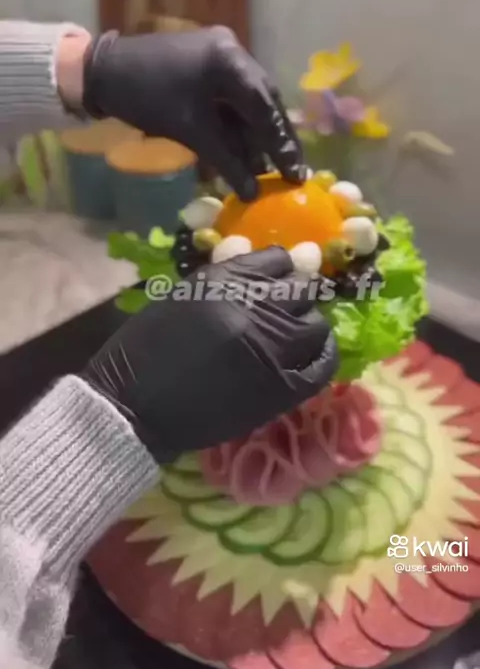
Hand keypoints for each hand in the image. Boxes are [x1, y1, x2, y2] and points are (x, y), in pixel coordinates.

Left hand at [82, 26, 304, 200]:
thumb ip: (225, 160)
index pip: (265, 109)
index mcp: (231, 62)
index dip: (281, 145)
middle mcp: (233, 52)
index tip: (295, 174)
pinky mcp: (208, 63)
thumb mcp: (189, 131)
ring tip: (265, 171)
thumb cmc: (146, 97)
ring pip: (247, 103)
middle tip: (290, 173)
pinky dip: (236, 125)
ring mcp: (221, 54)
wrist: (102, 71)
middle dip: (273, 141)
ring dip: (253, 136)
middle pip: (263, 103)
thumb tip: (251, 192)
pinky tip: (242, 152)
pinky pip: (231, 98)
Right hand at [83, 248, 337, 462]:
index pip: (276, 260)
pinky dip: (323, 354)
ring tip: (295, 333)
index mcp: (223, 283)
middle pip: (301, 289)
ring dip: (308, 324)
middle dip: (296, 294)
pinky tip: (314, 352)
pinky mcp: (280, 389)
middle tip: (287, 308)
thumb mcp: (180, 298)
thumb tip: (264, 274)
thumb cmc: (143, 350)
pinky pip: (321, 365)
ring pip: (315, 324)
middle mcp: (253, 310)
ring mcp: (271, 350)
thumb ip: (223, 282)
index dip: (279, 269)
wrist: (132, 408)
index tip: (277, 279)